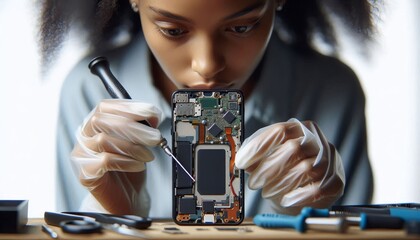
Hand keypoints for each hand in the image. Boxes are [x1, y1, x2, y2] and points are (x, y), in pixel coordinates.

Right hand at [71, 99, 162, 213]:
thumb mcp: (139, 142)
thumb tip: (152, 115)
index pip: (105, 106)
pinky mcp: (85, 174)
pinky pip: (104, 161)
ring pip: (103, 140)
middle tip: (155, 137)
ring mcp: (81, 155)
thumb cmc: (130, 167)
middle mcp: (84, 137)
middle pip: (101, 121)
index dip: (129, 107)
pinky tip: (139, 166)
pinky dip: (127, 162)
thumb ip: (142, 126)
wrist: (126, 198)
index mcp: (95, 124)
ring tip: (149, 156)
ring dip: (133, 147)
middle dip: (133, 127)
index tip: (152, 112)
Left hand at [235, 118, 344, 214]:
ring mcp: (329, 160)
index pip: (279, 131)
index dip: (259, 147)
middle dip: (269, 168)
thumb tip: (239, 160)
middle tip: (254, 182)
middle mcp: (316, 140)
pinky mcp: (336, 181)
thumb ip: (256, 156)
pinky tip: (287, 200)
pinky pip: (319, 188)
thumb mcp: (269, 157)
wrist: (308, 187)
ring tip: (267, 192)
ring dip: (282, 183)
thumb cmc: (286, 168)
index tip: (242, 161)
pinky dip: (300, 196)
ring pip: (305, 169)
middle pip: (292, 149)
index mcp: (299, 128)